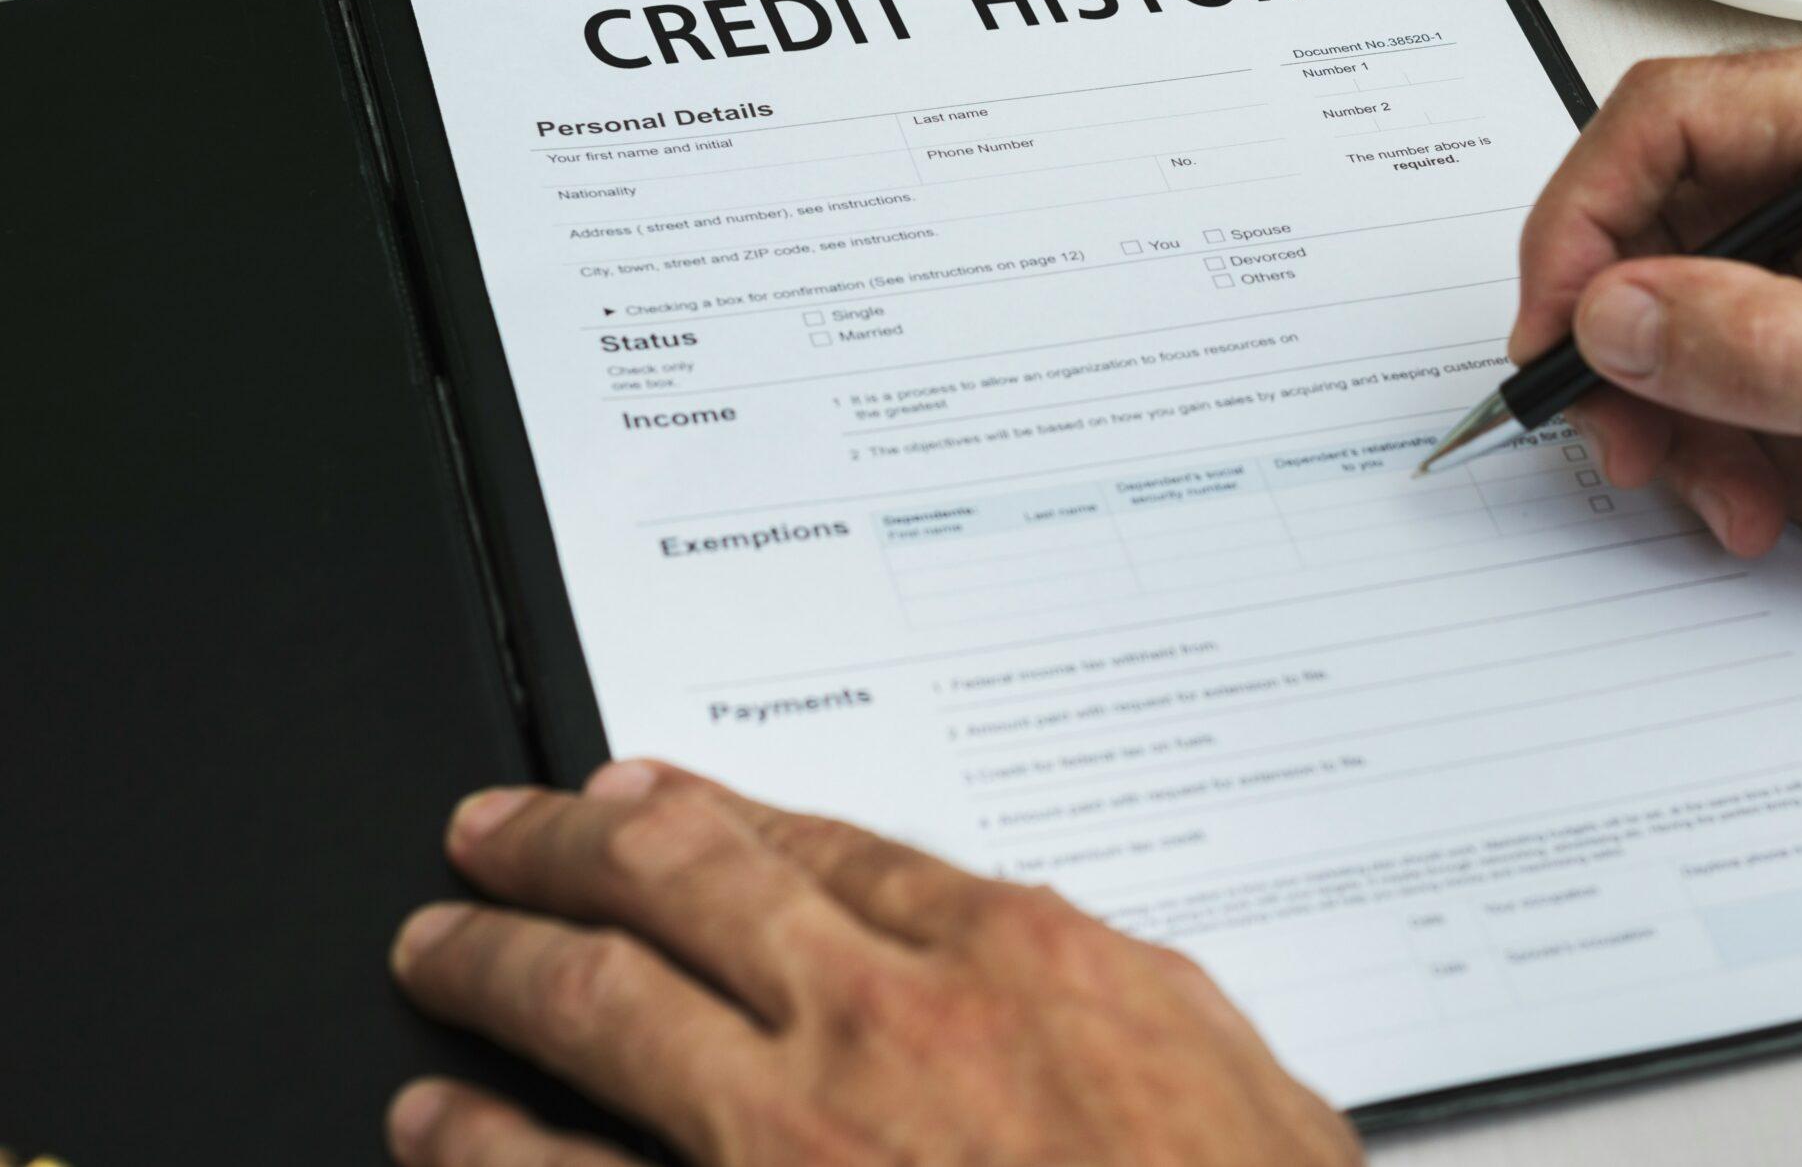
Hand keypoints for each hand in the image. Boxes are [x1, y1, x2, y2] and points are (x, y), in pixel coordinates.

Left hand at [385, 760, 1359, 1166]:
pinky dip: (487, 1142)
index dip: (715, 808)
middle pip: (684, 885)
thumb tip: (1075, 968)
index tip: (648, 794)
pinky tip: (437, 1123)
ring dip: (501, 964)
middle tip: (496, 831)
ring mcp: (790, 1142)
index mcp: (1013, 962)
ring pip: (601, 1004)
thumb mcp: (1239, 1086)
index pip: (825, 844)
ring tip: (442, 947)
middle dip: (570, 845)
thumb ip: (1133, 1007)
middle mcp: (886, 1024)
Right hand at [1512, 29, 1801, 590]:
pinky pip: (1786, 375)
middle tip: (1640, 450)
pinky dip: (1788, 450)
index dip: (1585, 225)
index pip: (1675, 119)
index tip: (1554, 333)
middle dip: (1654, 358)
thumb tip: (1620, 316)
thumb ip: (1770, 349)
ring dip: (1722, 427)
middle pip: (1684, 230)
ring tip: (1765, 507)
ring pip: (1724, 317)